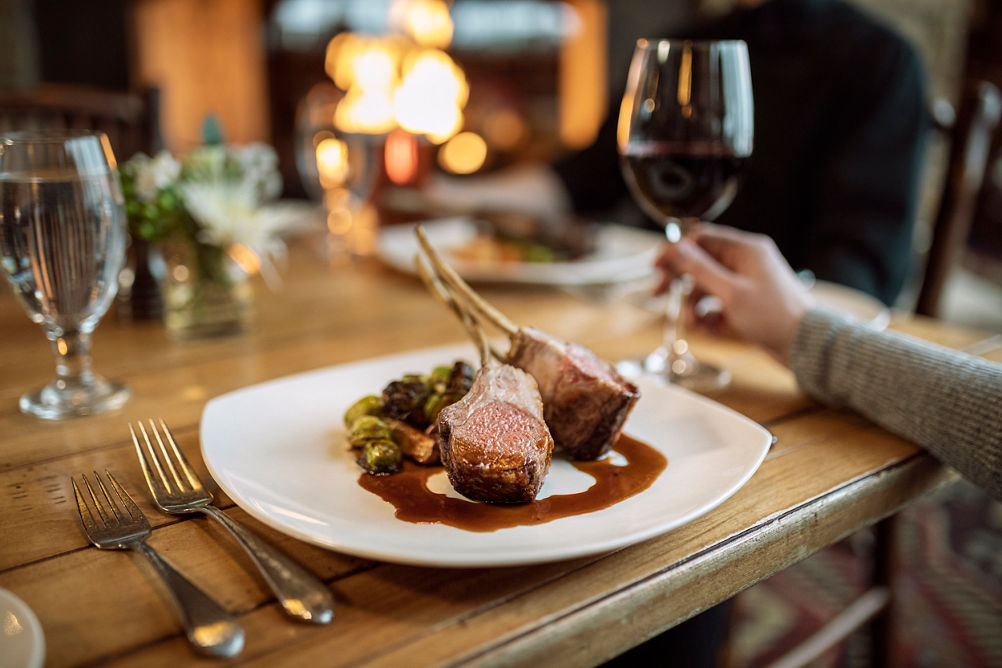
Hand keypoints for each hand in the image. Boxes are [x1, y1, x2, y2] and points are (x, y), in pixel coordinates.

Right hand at [654, 223, 813, 363]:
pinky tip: (710, 330)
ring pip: (706, 286)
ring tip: (693, 323)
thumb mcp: (730, 292)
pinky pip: (718, 304)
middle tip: (658, 294)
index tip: (656, 266)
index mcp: (745, 249)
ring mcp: (746, 283)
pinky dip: (709, 316)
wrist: (806, 345)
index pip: (701, 238)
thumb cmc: (773, 316)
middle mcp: (745, 262)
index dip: (676, 250)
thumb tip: (675, 247)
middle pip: (700, 262)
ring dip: (693, 304)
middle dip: (680, 280)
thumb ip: (700, 268)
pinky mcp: (747, 303)